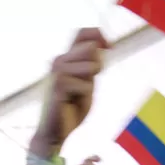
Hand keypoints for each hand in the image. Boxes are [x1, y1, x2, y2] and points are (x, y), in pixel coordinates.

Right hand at [35, 29, 106, 147]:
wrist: (55, 131)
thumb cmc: (71, 108)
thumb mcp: (87, 82)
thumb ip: (92, 64)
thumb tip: (101, 46)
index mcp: (66, 58)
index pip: (83, 32)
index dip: (100, 35)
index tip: (110, 48)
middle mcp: (59, 60)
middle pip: (91, 47)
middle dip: (98, 65)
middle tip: (87, 84)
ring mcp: (57, 72)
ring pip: (91, 65)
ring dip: (90, 83)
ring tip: (77, 95)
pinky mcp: (58, 85)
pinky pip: (86, 85)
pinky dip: (84, 97)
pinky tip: (71, 104)